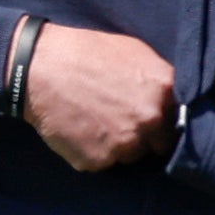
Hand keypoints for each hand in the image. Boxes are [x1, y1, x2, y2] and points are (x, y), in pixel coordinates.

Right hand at [19, 22, 177, 170]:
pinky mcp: (98, 161)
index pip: (177, 121)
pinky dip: (92, 152)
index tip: (148, 120)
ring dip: (116, 146)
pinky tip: (79, 130)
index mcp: (163, 90)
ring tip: (94, 122)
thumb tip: (172, 100)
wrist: (37, 68)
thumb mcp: (132, 51)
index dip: (162, 122)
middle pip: (156, 144)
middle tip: (116, 120)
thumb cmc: (84, 53)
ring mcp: (124, 143)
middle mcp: (150, 120)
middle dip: (142, 137)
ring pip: (129, 156)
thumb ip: (158, 78)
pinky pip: (102, 163)